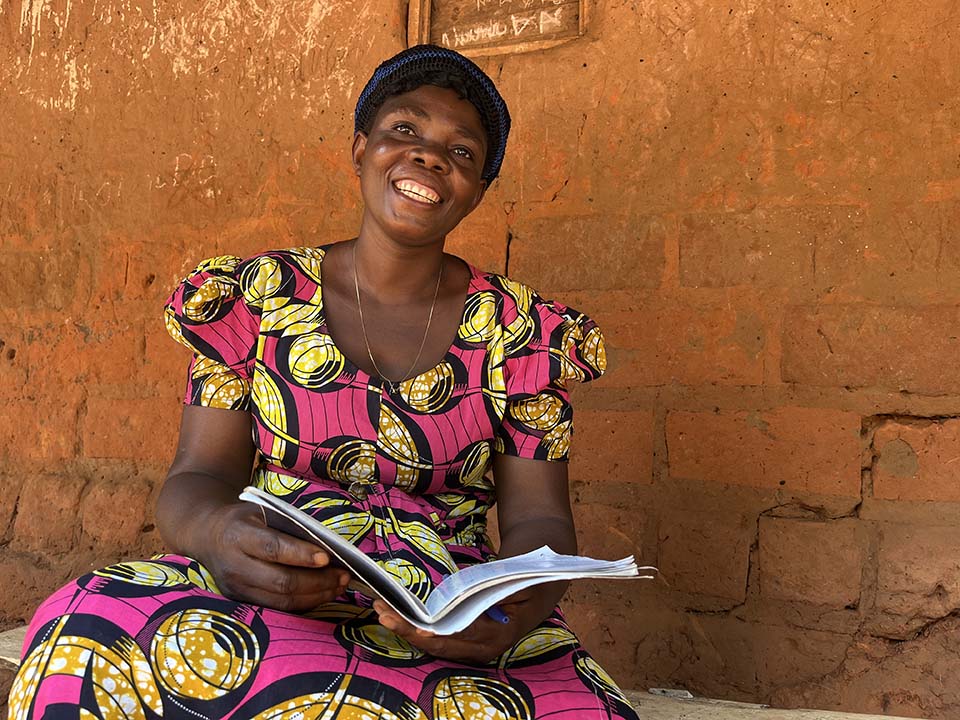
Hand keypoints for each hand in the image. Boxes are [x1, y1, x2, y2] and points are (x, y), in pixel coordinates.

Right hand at [197, 502, 349, 611]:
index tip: (327, 557)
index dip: (301, 555)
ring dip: (316, 595)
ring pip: (282, 600)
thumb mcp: (262, 512)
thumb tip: (328, 545)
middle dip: (318, 581)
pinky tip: (323, 593)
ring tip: (340, 585)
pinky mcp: (242, 603)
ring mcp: (236, 589)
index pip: (272, 548)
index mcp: (237, 536)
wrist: (206, 535)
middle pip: (281, 581)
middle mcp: (234, 566)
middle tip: (344, 575)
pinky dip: (305, 603)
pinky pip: (278, 608)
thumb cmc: (243, 520)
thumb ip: (289, 527)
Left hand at [373, 588, 538, 663]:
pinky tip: (394, 613)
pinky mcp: (464, 637)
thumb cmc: (530, 580)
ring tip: (381, 609)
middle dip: (408, 630)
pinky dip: (415, 625)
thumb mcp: (522, 582)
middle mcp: (482, 647)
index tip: (408, 623)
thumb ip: (503, 589)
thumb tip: (477, 594)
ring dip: (406, 627)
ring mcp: (472, 645)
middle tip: (383, 612)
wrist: (539, 585)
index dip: (431, 633)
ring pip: (433, 643)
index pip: (457, 638)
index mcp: (498, 636)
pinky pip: (436, 636)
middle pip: (438, 644)